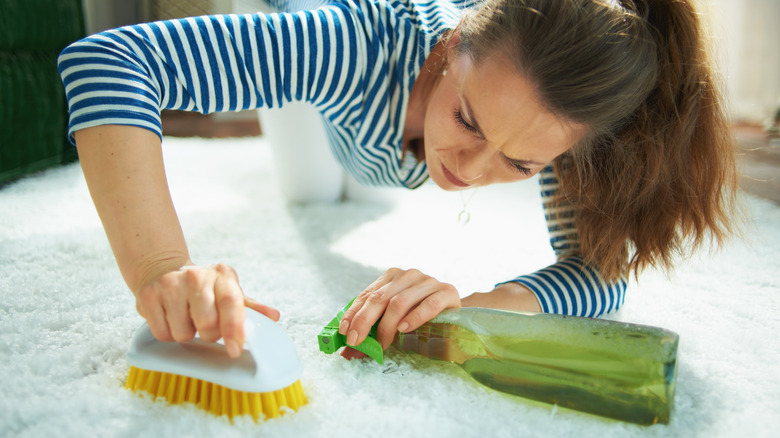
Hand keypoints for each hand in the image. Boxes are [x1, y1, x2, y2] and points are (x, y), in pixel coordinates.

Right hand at [133, 263, 279, 357]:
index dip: (234, 328)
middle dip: (209, 334)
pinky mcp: (148, 297)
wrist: (163, 270)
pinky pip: (162, 334)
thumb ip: (250, 307)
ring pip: (183, 333)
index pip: (232, 303)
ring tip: (186, 318)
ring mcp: (170, 285)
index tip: (235, 349)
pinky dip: (168, 333)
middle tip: (206, 324)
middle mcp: (196, 276)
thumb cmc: (204, 288)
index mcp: (222, 275)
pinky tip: (171, 318)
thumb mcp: (228, 291)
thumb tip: (274, 317)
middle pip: (207, 324)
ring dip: (187, 333)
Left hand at [338, 268, 460, 357]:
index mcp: (392, 277)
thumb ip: (372, 332)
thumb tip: (347, 353)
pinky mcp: (447, 292)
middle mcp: (409, 275)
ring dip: (387, 327)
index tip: (344, 332)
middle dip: (364, 322)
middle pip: (380, 298)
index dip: (354, 313)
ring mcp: (429, 281)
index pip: (367, 294)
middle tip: (356, 342)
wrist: (455, 315)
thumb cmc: (419, 318)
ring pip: (400, 302)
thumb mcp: (393, 321)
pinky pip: (428, 304)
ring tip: (382, 345)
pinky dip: (414, 318)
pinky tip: (404, 329)